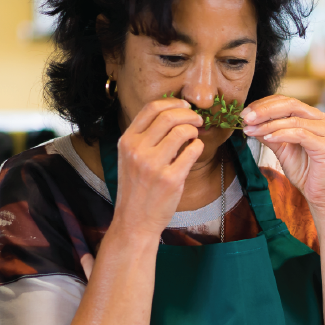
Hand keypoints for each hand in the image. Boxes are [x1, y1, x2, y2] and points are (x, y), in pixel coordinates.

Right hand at [113, 97, 203, 238]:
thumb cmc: (136, 189)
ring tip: (195, 137)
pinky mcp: (170, 179)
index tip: (184, 106)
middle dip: (189, 114)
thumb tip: (174, 114)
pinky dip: (198, 147)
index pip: (151, 108)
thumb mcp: (130, 158)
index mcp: (126, 141)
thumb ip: (145, 137)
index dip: (172, 103)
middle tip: (197, 120)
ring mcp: (153, 165)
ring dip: (194, 130)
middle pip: (169, 116)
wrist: (134, 221)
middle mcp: (137, 150)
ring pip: (182, 131)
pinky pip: (192, 151)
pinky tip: (195, 151)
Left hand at [241, 96, 324, 212]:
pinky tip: (267, 138)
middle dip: (264, 110)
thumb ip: (269, 134)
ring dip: (268, 124)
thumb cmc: (304, 172)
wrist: (320, 195)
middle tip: (245, 118)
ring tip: (250, 130)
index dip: (264, 105)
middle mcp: (324, 119)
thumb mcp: (282, 149)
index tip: (244, 113)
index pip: (287, 101)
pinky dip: (281, 134)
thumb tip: (249, 122)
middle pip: (290, 105)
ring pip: (293, 120)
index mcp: (314, 117)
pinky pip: (300, 134)